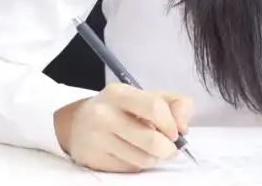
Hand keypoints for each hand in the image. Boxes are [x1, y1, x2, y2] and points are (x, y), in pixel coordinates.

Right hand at [53, 83, 195, 172]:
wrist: (77, 124)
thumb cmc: (120, 109)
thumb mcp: (145, 96)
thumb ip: (175, 104)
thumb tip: (183, 128)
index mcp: (119, 93)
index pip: (154, 107)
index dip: (171, 124)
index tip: (175, 132)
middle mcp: (104, 114)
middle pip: (152, 140)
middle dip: (168, 148)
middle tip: (168, 148)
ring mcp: (97, 138)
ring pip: (143, 159)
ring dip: (154, 158)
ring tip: (148, 149)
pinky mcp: (94, 160)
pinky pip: (130, 168)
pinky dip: (138, 164)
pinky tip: (131, 153)